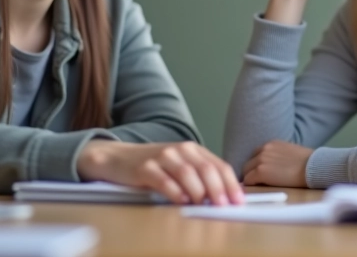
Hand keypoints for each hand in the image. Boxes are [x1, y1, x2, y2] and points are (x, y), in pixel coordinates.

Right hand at [76, 141, 243, 204]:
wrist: (118, 158)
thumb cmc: (154, 166)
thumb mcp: (180, 166)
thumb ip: (200, 176)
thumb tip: (224, 196)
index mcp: (193, 150)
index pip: (219, 165)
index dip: (231, 184)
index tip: (238, 201)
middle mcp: (180, 150)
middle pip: (206, 169)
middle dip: (218, 189)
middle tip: (223, 205)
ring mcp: (162, 157)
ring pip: (187, 173)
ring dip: (199, 191)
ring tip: (204, 205)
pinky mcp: (145, 168)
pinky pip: (163, 180)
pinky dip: (175, 191)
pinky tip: (181, 201)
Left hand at [241, 141, 312, 187]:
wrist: (313, 167)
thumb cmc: (308, 163)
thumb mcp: (290, 152)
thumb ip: (278, 156)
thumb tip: (274, 166)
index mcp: (271, 144)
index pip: (256, 155)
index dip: (257, 165)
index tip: (261, 173)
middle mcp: (263, 150)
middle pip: (248, 163)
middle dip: (251, 172)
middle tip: (258, 182)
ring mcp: (260, 160)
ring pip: (246, 172)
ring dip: (251, 179)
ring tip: (259, 187)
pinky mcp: (260, 172)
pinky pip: (248, 181)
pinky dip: (251, 186)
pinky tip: (259, 189)